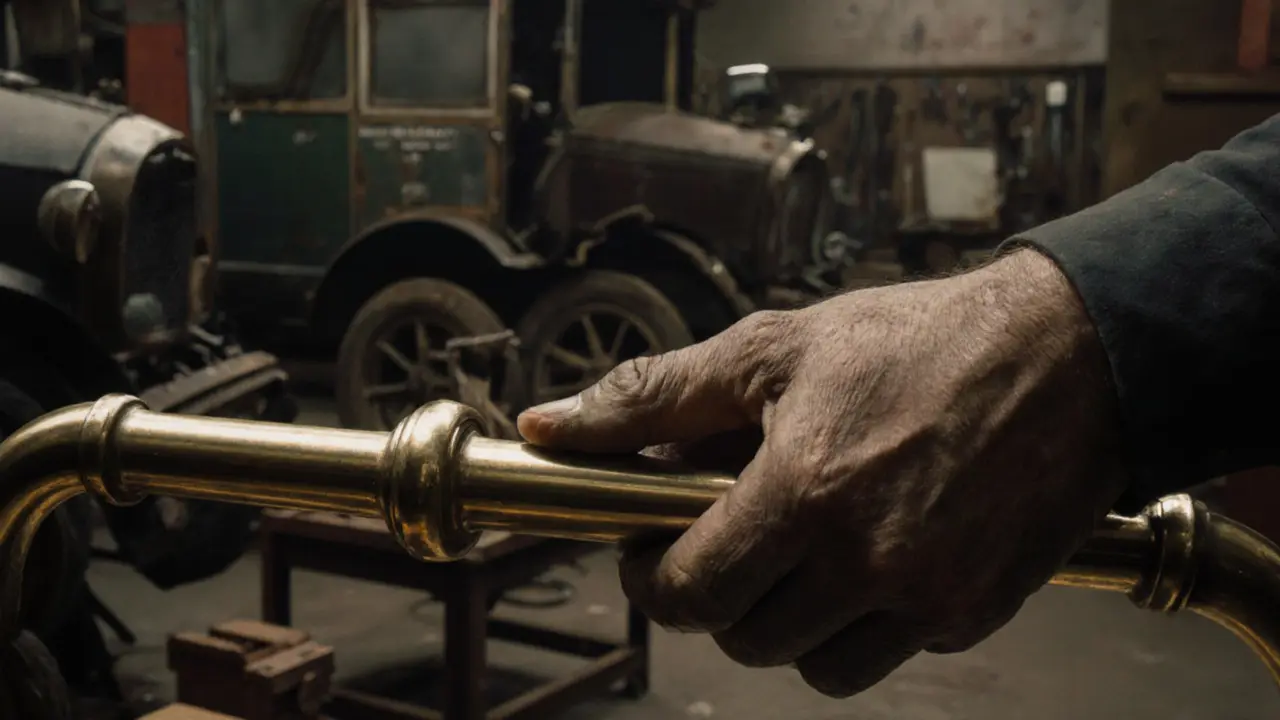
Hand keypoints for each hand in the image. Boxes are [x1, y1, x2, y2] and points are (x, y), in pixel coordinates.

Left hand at [516, 250, 1127, 696]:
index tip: (650, 548)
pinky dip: (857, 623)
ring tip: (791, 555)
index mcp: (803, 489)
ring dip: (782, 622)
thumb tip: (551, 427)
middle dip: (713, 595)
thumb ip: (653, 397)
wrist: (1067, 356)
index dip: (651, 577)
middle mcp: (865, 558)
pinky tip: (862, 558)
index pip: (689, 591)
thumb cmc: (915, 341)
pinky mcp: (973, 613)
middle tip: (719, 542)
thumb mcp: (772, 348)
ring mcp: (926, 596)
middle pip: (742, 637)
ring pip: (812, 665)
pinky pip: (885, 653)